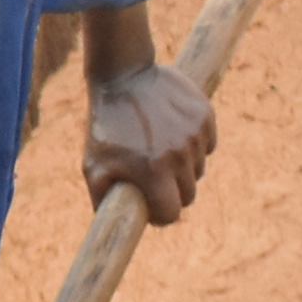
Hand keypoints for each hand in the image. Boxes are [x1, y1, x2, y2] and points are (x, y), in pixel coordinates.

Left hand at [85, 64, 217, 223]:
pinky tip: (172, 129)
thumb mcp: (93, 164)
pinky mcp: (205, 115)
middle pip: (189, 194)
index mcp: (153, 170)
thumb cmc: (106, 124)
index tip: (152, 203)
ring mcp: (194, 133)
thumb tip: (118, 227)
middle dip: (172, 190)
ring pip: (199, 169)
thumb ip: (102, 201)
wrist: (123, 74)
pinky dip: (194, 143)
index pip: (172, 213)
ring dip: (183, 166)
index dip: (161, 213)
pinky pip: (208, 144)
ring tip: (158, 145)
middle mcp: (179, 154)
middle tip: (153, 173)